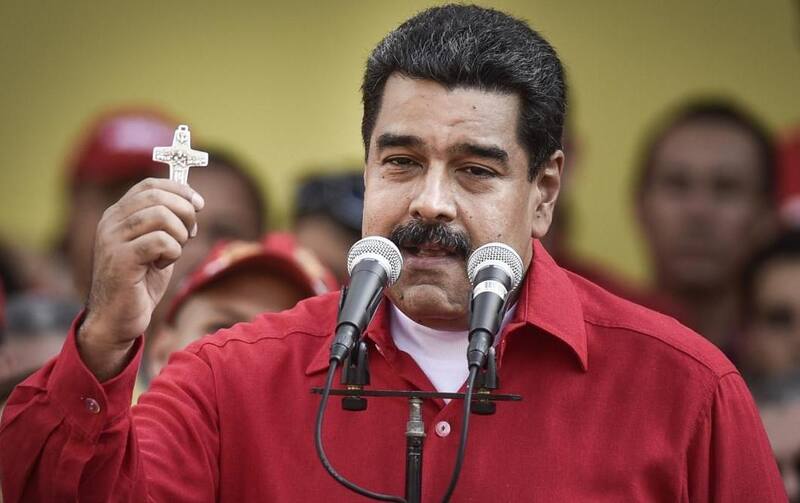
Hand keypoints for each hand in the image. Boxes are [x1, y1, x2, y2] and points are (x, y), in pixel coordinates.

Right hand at [77, 178, 203, 379]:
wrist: (117, 319)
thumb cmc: (139, 284)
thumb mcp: (156, 247)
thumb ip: (167, 224)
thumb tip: (192, 201)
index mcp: (117, 215)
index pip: (149, 185)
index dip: (179, 189)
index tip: (198, 204)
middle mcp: (110, 222)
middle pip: (157, 196)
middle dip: (185, 212)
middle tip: (191, 234)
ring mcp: (112, 239)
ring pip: (161, 216)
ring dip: (179, 235)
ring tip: (173, 253)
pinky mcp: (120, 259)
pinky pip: (160, 241)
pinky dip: (172, 252)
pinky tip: (163, 264)